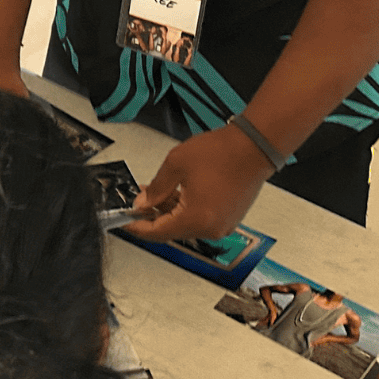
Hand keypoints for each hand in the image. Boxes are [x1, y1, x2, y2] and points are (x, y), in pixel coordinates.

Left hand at [123, 124, 274, 241]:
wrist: (254, 146)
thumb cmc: (223, 152)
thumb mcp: (176, 164)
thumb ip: (156, 187)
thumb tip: (143, 202)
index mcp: (195, 219)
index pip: (156, 233)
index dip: (136, 226)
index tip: (124, 220)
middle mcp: (210, 229)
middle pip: (171, 231)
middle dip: (152, 216)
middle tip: (139, 201)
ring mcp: (222, 225)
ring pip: (185, 225)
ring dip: (169, 212)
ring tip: (156, 192)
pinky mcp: (229, 218)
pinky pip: (200, 220)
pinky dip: (185, 210)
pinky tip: (177, 194)